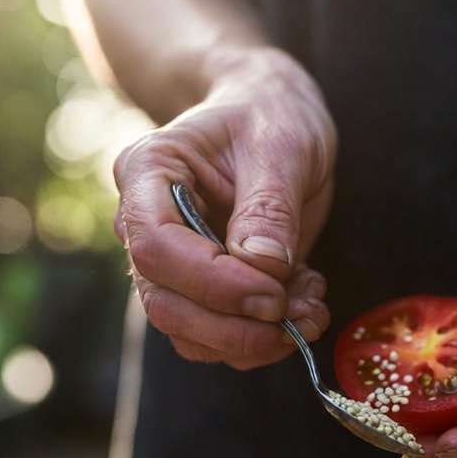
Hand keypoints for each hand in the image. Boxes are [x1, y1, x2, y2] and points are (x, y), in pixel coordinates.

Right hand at [114, 48, 335, 368]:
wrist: (272, 117)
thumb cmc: (269, 117)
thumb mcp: (281, 144)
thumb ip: (271, 205)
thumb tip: (264, 266)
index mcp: (147, 172)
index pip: (157, 246)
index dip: (213, 282)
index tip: (274, 293)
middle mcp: (143, 224)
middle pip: (165, 302)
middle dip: (234, 327)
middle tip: (300, 317)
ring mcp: (169, 263)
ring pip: (187, 332)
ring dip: (253, 340)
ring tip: (312, 309)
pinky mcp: (201, 290)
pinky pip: (218, 337)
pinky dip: (263, 339)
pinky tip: (305, 304)